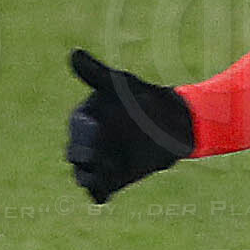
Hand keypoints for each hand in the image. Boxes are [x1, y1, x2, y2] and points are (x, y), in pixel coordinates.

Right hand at [66, 48, 194, 203]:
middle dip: (83, 157)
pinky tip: (103, 196)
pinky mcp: (112, 180)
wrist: (176, 126)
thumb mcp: (122, 85)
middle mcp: (88, 141)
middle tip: (94, 158)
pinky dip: (99, 195)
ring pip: (84, 175)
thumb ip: (97, 75)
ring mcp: (99, 162)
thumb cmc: (148, 99)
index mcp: (86, 117)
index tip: (96, 130)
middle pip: (76, 153)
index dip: (83, 131)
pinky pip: (100, 191)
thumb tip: (73, 53)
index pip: (78, 126)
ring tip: (99, 179)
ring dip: (88, 178)